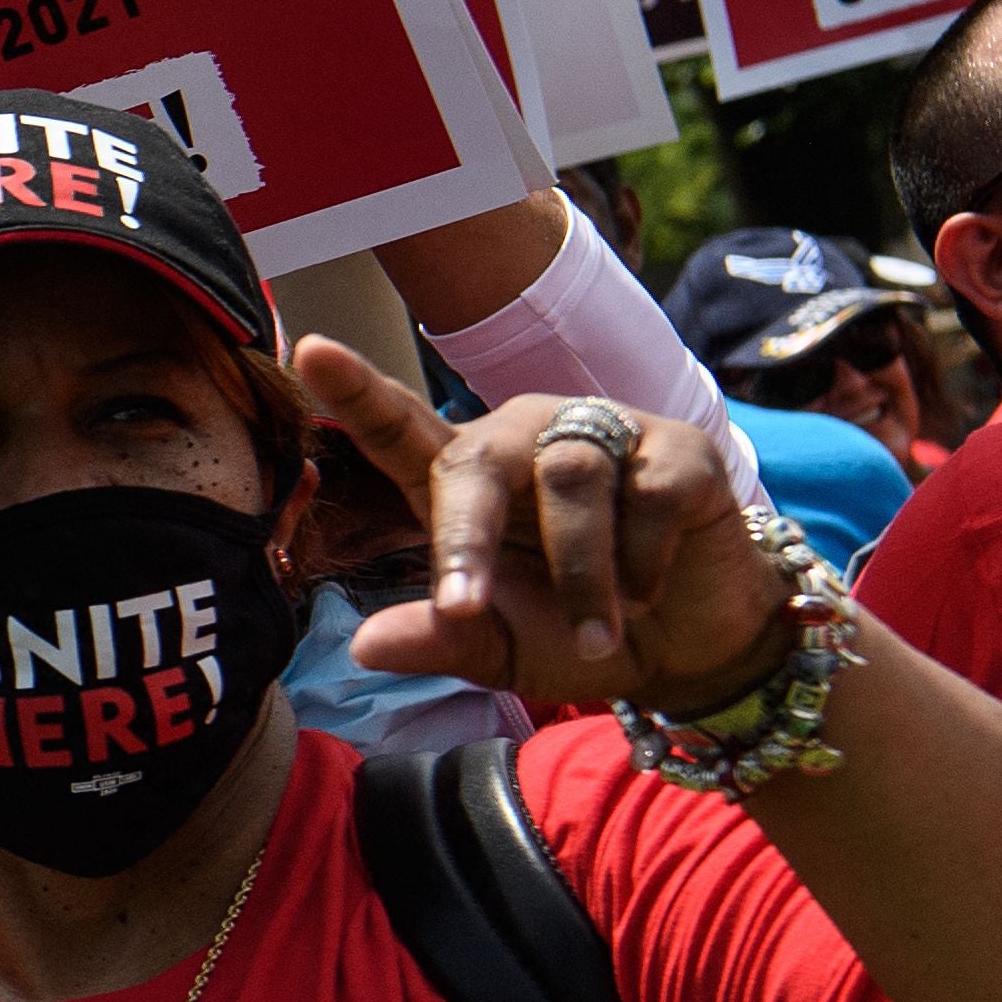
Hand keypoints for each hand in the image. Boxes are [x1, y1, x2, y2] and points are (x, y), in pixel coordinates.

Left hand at [295, 340, 782, 716]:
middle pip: (479, 459)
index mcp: (468, 481)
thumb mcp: (503, 651)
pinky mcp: (679, 448)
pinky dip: (643, 565)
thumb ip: (441, 642)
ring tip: (599, 633)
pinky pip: (649, 496)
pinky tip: (651, 591)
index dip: (358, 391)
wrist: (691, 650)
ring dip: (581, 576)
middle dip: (466, 537)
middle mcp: (527, 440)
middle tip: (465, 607)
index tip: (310, 349)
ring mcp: (604, 435)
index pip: (401, 430)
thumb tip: (364, 646)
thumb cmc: (577, 635)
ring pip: (570, 479)